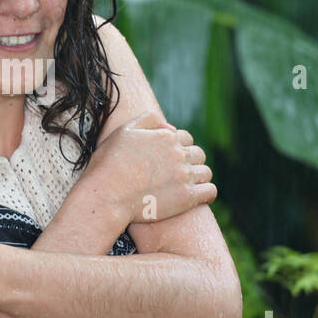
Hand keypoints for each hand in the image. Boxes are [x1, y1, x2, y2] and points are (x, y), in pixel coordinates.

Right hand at [82, 109, 215, 225]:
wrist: (107, 195)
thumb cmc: (109, 164)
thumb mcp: (124, 131)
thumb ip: (148, 120)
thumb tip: (169, 126)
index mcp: (166, 137)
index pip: (185, 137)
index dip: (178, 146)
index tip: (169, 157)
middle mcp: (179, 154)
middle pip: (197, 153)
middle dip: (189, 161)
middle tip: (176, 172)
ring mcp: (184, 176)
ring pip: (205, 172)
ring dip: (198, 176)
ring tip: (186, 185)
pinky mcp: (187, 197)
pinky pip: (210, 191)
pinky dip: (206, 193)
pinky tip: (197, 196)